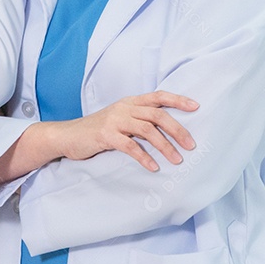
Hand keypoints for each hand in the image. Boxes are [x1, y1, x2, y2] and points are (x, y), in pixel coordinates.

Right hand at [50, 91, 198, 171]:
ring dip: (165, 146)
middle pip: (157, 114)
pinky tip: (153, 167)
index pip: (158, 96)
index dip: (178, 100)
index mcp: (130, 102)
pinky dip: (143, 157)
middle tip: (191, 145)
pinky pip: (130, 146)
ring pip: (147, 130)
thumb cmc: (98, 130)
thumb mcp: (120, 119)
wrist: (68, 136)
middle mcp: (125, 107)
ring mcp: (115, 120)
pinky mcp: (106, 135)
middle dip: (177, 129)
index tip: (196, 106)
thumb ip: (138, 120)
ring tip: (177, 159)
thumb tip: (165, 131)